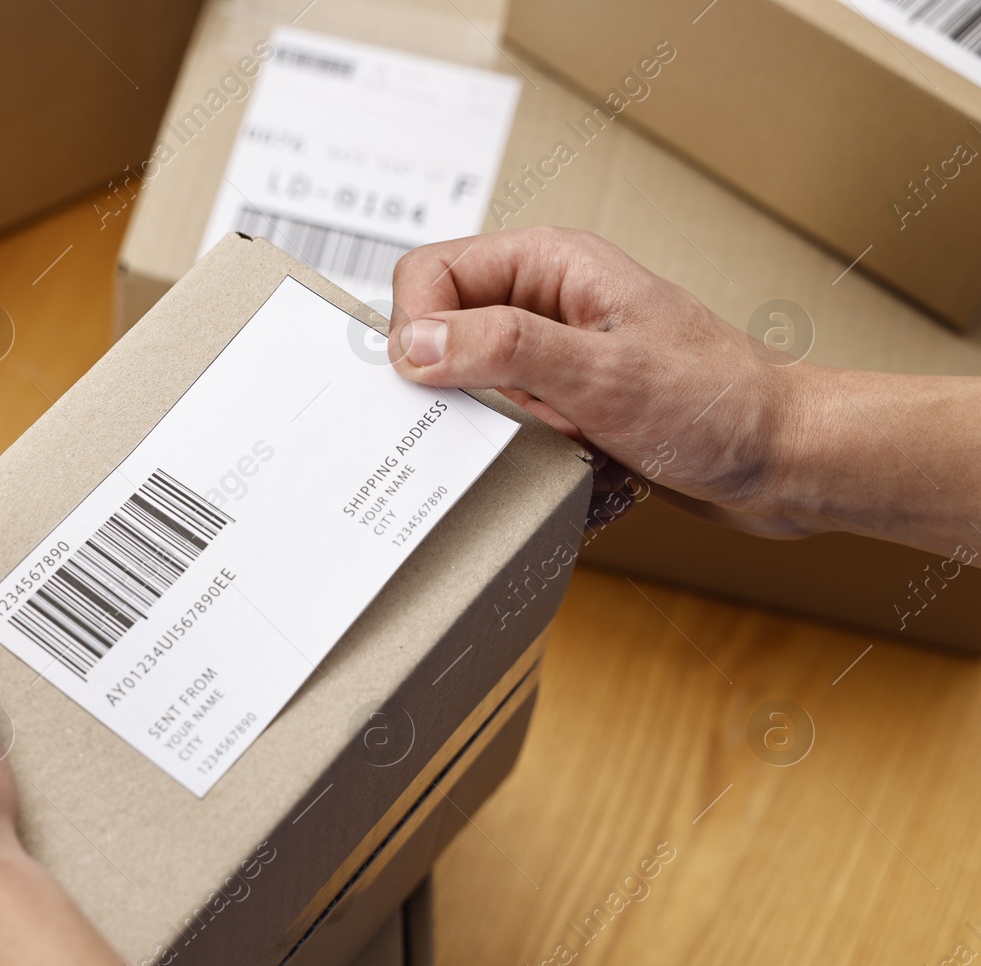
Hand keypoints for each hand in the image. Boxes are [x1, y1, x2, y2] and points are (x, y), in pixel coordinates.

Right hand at [386, 226, 808, 537]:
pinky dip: (519, 451)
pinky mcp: (563, 401)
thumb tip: (416, 344)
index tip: (431, 383)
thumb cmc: (718, 404)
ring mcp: (553, 354)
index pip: (431, 274)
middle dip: (455, 387)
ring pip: (468, 385)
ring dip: (493, 427)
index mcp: (549, 265)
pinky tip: (565, 461)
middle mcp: (544, 302)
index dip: (416, 327)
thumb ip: (504, 349)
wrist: (787, 458)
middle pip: (441, 332)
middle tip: (498, 419)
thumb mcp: (602, 375)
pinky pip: (504, 423)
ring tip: (548, 440)